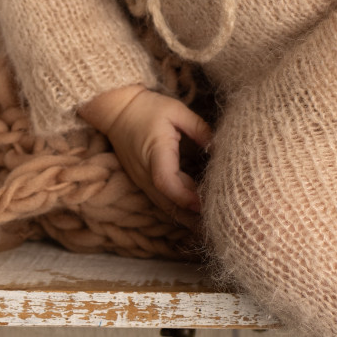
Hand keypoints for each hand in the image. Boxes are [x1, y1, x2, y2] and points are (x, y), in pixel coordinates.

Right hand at [78, 84, 211, 229]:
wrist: (116, 111)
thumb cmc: (147, 107)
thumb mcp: (176, 110)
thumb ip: (199, 128)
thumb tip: (219, 145)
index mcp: (155, 153)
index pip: (166, 182)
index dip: (185, 196)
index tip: (205, 203)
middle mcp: (146, 172)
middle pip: (168, 202)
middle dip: (191, 216)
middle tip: (217, 224)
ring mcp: (142, 180)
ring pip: (165, 206)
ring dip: (186, 217)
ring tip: (208, 228)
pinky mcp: (143, 181)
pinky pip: (161, 200)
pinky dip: (177, 210)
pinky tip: (194, 217)